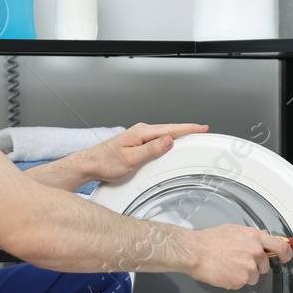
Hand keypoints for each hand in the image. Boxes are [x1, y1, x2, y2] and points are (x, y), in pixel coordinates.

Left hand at [84, 122, 208, 184]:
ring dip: (178, 135)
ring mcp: (138, 136)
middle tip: (202, 131)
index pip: (170, 129)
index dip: (188, 129)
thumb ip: (151, 150)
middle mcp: (140, 131)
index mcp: (141, 132)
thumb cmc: (105, 163)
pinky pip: (157, 139)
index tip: (201, 128)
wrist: (90, 164)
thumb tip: (168, 140)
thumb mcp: (131, 159)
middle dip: (187, 130)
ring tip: (191, 136)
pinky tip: (171, 143)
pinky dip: (167, 140)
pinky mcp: (136, 142)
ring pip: (163, 134)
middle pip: (169, 129)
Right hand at [184, 224, 292, 290]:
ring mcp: (249, 267)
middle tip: (239, 261)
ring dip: (244, 274)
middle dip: (255, 266)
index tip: (285, 257)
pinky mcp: (241, 280)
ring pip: (253, 276)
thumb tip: (263, 236)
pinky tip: (225, 272)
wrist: (195, 252)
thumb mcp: (234, 230)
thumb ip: (252, 235)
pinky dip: (234, 280)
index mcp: (255, 237)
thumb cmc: (210, 240)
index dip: (286, 254)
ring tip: (229, 265)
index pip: (281, 246)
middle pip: (264, 265)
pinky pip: (242, 283)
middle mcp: (255, 252)